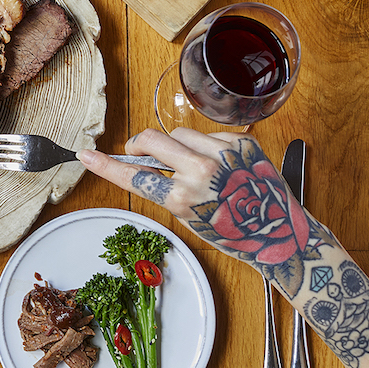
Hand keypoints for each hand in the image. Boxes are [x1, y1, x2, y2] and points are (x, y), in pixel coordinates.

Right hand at [79, 128, 311, 274]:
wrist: (281, 233)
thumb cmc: (234, 232)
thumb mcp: (190, 218)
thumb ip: (165, 189)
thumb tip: (143, 164)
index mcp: (183, 199)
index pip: (133, 175)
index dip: (105, 165)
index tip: (87, 155)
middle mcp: (201, 172)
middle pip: (152, 139)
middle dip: (139, 143)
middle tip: (138, 150)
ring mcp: (223, 153)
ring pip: (180, 134)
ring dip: (177, 146)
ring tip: (193, 165)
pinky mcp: (241, 142)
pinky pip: (209, 135)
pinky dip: (207, 146)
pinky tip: (220, 164)